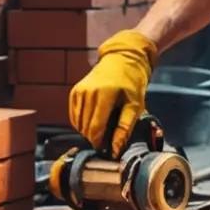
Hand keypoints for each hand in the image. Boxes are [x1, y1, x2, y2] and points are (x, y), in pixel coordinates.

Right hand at [68, 30, 157, 154]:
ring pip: (78, 123)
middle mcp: (88, 92)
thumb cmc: (131, 83)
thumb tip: (115, 149)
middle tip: (108, 138)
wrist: (121, 60)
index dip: (100, 142)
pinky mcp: (74, 92)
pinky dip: (82, 123)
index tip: (107, 148)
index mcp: (104, 94)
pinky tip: (94, 121)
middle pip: (85, 127)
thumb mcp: (135, 105)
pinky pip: (74, 116)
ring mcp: (79, 91)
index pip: (95, 127)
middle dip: (95, 137)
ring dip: (88, 131)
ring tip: (103, 128)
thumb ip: (124, 127)